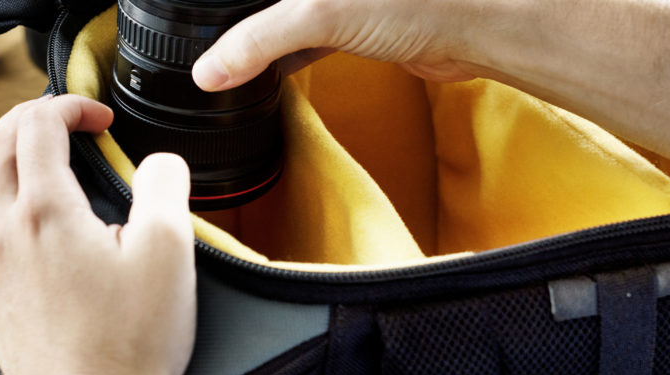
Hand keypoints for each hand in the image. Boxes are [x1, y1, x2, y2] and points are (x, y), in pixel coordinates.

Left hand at [0, 94, 197, 374]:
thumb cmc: (130, 347)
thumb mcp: (169, 251)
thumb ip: (164, 187)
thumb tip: (159, 164)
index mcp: (44, 213)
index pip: (37, 126)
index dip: (70, 105)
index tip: (99, 118)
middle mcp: (5, 238)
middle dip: (28, 121)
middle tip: (63, 124)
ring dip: (5, 167)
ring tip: (40, 172)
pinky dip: (0, 221)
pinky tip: (28, 239)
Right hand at [192, 0, 494, 90]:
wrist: (480, 28)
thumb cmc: (417, 0)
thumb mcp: (319, 14)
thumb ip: (257, 40)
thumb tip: (209, 71)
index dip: (220, 5)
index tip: (189, 12)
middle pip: (262, 3)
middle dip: (238, 19)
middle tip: (204, 45)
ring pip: (284, 15)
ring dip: (260, 40)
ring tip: (228, 62)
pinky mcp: (359, 20)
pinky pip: (307, 34)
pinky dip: (286, 53)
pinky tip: (267, 72)